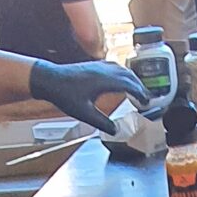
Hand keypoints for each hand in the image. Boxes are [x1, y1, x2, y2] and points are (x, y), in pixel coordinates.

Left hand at [29, 59, 147, 131]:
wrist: (49, 79)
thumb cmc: (64, 95)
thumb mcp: (84, 113)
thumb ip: (101, 122)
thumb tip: (116, 131)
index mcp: (105, 80)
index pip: (130, 85)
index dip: (141, 93)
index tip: (147, 102)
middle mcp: (105, 70)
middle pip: (130, 76)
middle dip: (140, 86)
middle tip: (147, 98)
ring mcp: (100, 65)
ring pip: (123, 70)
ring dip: (133, 79)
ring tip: (138, 90)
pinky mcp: (95, 65)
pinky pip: (115, 67)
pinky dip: (124, 74)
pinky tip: (123, 80)